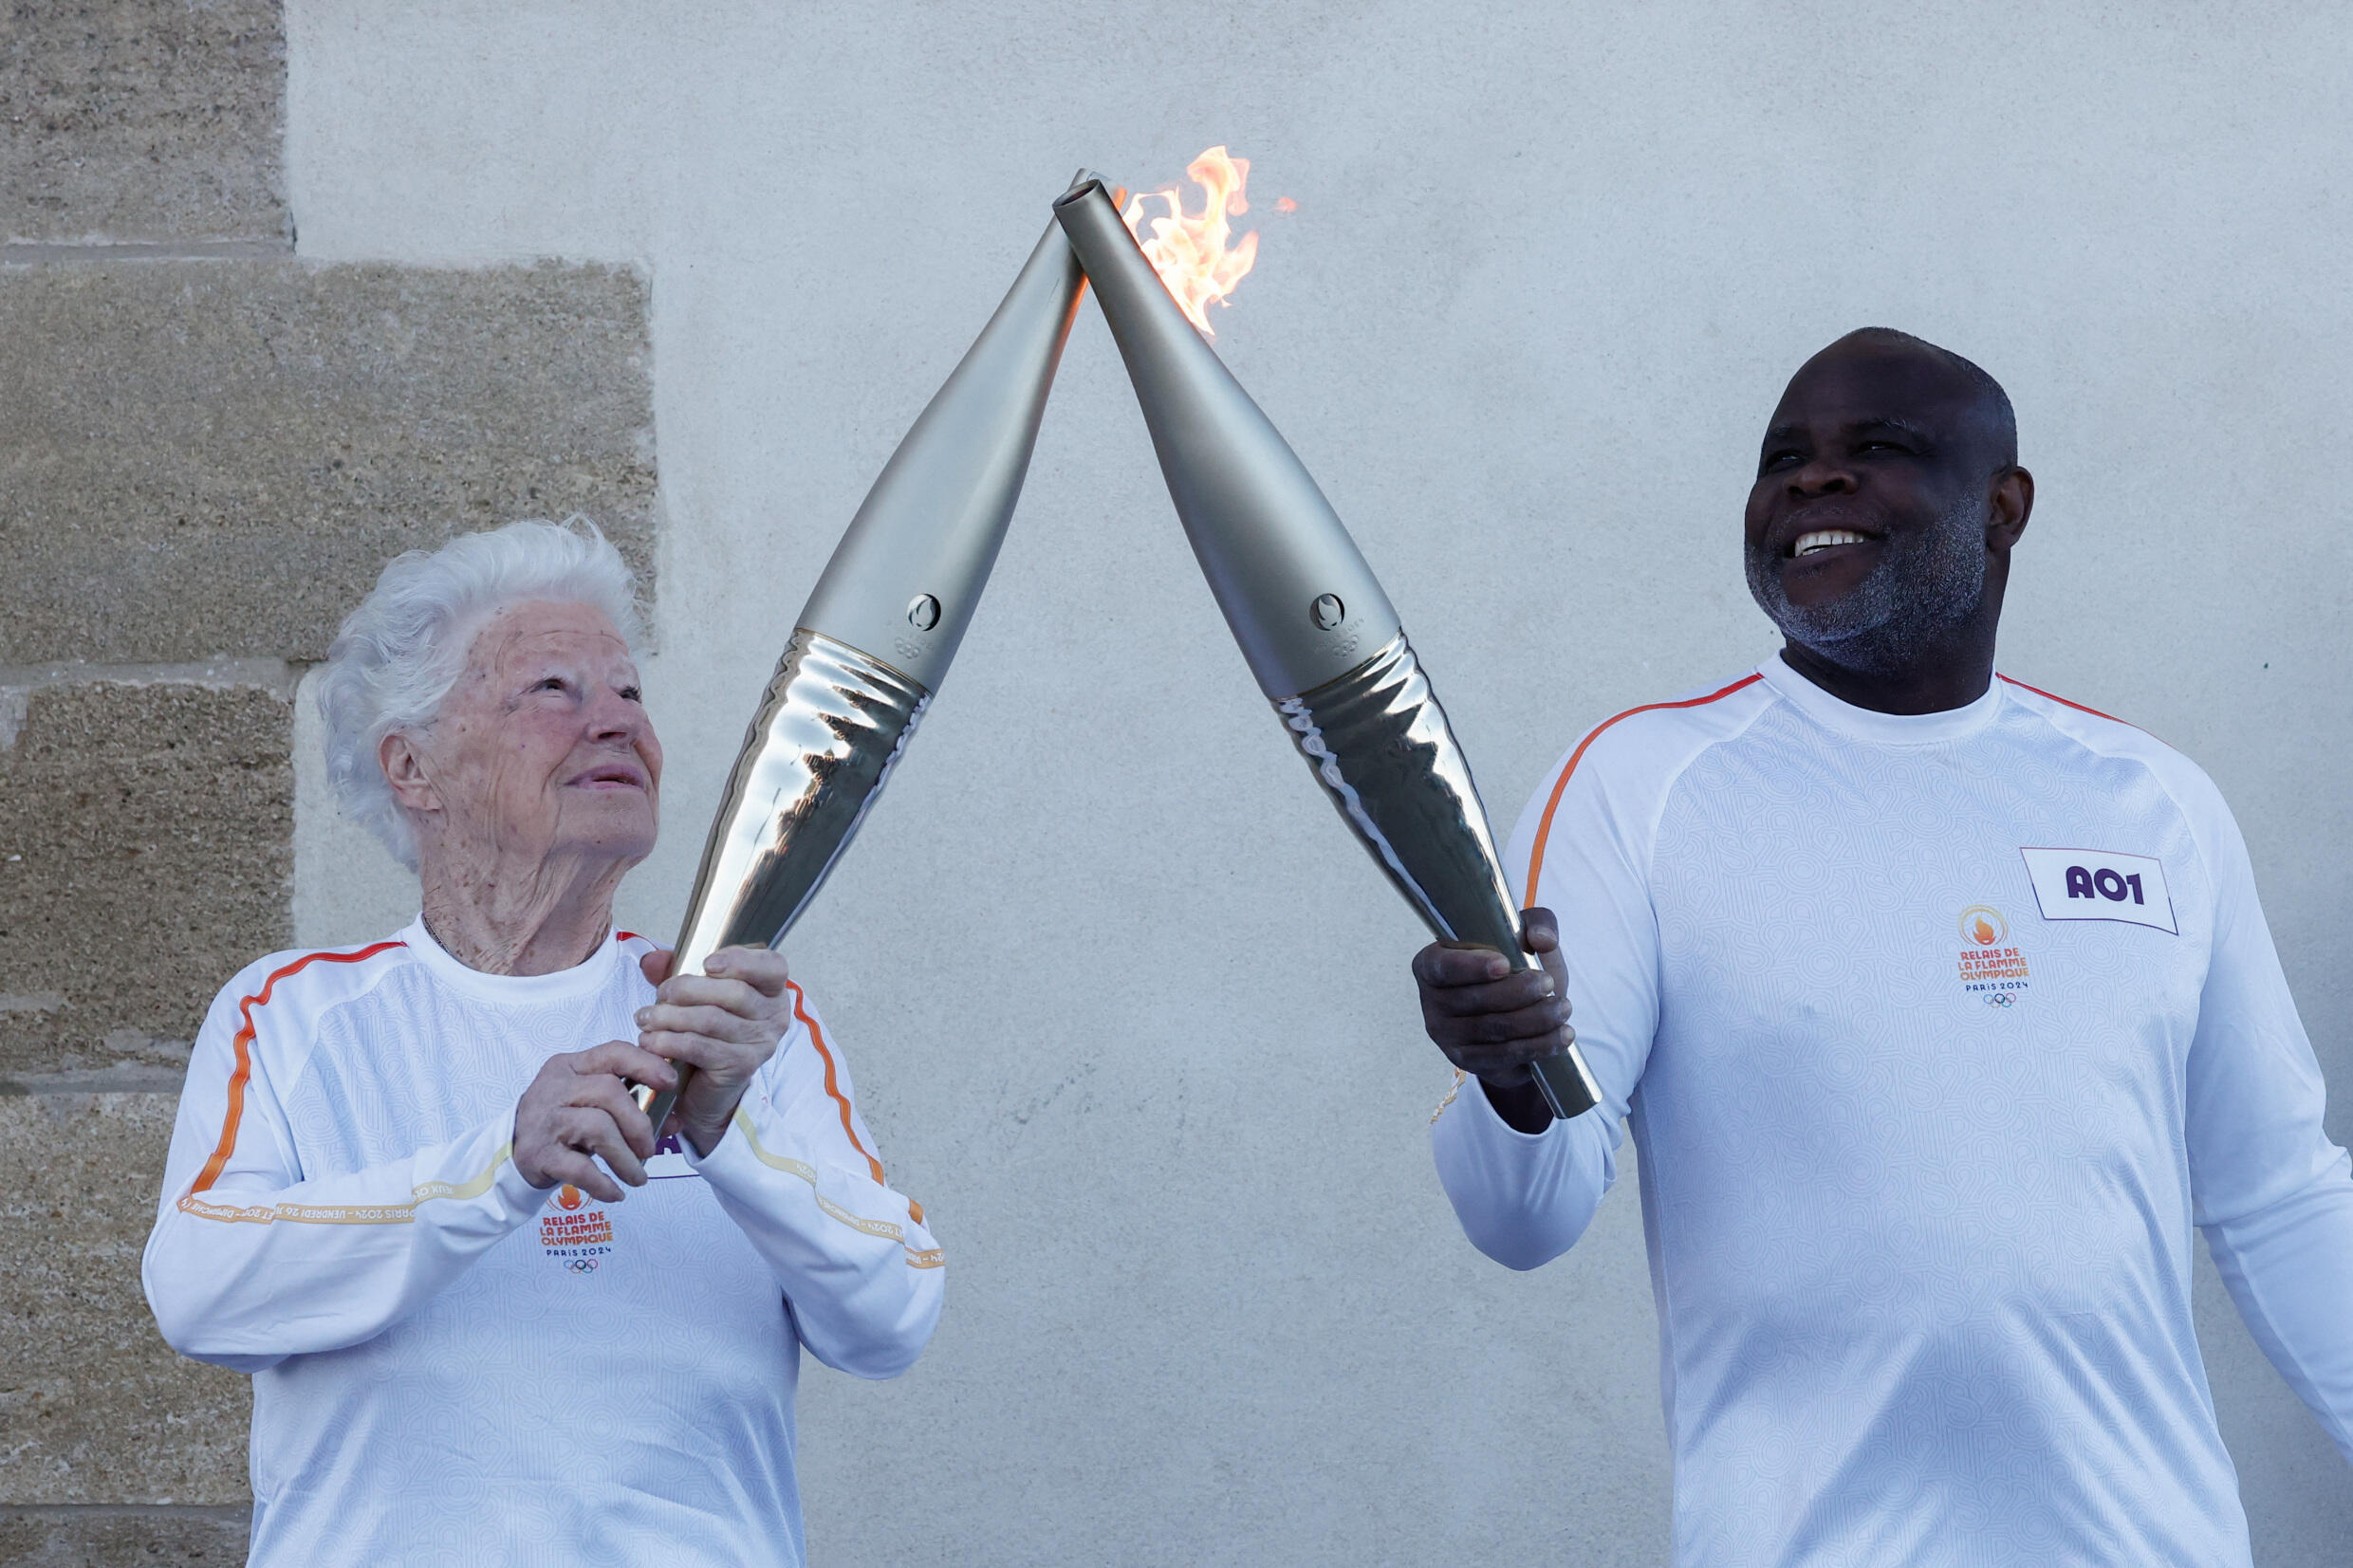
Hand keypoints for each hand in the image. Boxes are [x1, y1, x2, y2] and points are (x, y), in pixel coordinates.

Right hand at [512, 1040, 676, 1200]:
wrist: (509, 1153)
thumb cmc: (562, 1124)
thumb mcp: (591, 1105)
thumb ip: (631, 1106)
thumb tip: (676, 1121)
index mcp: (571, 1066)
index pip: (613, 1053)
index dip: (646, 1064)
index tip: (671, 1083)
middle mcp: (555, 1087)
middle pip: (609, 1091)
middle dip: (639, 1123)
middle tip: (650, 1149)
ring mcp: (544, 1119)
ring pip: (597, 1127)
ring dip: (625, 1158)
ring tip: (638, 1177)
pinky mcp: (538, 1153)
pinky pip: (578, 1168)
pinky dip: (602, 1183)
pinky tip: (615, 1192)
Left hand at [636, 945, 792, 1156]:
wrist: (707, 1087)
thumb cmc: (706, 1032)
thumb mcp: (693, 994)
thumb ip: (675, 970)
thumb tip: (650, 960)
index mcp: (771, 991)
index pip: (773, 967)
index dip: (742, 961)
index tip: (707, 964)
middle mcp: (773, 1017)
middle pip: (735, 993)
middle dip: (689, 989)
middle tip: (661, 994)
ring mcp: (760, 1044)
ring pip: (712, 1020)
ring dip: (671, 1016)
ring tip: (645, 1018)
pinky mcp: (740, 1067)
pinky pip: (701, 1048)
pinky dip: (670, 1041)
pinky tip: (650, 1040)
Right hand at [1412, 907, 1574, 1133]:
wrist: (1512, 1013)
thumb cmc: (1512, 966)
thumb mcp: (1524, 937)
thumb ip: (1536, 924)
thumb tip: (1541, 939)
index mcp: (1432, 964)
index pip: (1442, 967)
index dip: (1471, 967)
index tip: (1504, 965)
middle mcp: (1431, 1001)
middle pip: (1475, 1000)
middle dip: (1518, 993)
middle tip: (1550, 984)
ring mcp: (1446, 1035)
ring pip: (1494, 1029)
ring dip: (1535, 1020)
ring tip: (1564, 1008)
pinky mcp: (1467, 1061)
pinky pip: (1503, 1056)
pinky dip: (1537, 1046)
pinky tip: (1561, 1036)